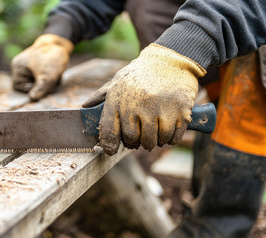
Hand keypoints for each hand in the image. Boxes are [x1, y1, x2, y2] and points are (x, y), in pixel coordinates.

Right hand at [11, 34, 72, 100]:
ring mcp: (28, 66)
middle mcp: (20, 66)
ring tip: (55, 76)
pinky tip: (56, 74)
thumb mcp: (47, 76)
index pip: (19, 88)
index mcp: (17, 67)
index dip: (31, 90)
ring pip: (37, 84)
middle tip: (53, 81)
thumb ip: (40, 89)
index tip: (44, 86)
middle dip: (42, 86)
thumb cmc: (52, 57)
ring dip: (47, 83)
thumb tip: (32, 99)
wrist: (61, 43)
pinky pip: (41, 79)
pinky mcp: (37, 66)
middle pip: (28, 86)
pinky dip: (49, 79)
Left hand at [83, 44, 205, 154]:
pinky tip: (167, 127)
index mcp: (118, 100)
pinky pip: (172, 138)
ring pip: (154, 142)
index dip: (109, 145)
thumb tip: (84, 107)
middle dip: (135, 142)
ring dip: (154, 140)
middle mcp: (137, 106)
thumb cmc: (140, 73)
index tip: (111, 149)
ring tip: (154, 129)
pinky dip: (170, 138)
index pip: (109, 133)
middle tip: (139, 135)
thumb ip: (100, 96)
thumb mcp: (117, 81)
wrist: (171, 59)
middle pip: (134, 141)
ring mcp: (159, 110)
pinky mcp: (180, 112)